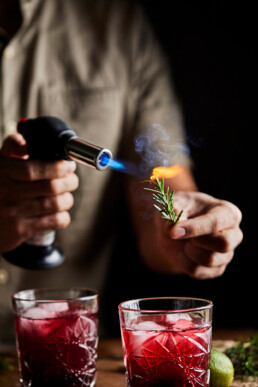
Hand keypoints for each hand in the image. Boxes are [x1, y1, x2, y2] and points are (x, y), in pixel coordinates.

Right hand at [0, 134, 78, 252]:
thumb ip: (11, 148)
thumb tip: (25, 137)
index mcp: (2, 172)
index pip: (32, 170)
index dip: (56, 167)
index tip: (68, 165)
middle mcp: (6, 193)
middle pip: (49, 187)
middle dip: (69, 182)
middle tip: (72, 180)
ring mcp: (13, 213)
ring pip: (54, 204)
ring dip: (67, 199)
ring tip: (66, 196)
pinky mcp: (20, 231)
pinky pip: (53, 222)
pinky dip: (63, 216)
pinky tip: (61, 213)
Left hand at [155, 191, 242, 278]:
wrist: (174, 229)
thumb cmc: (179, 210)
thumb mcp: (174, 203)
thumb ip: (173, 211)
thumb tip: (172, 225)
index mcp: (228, 212)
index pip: (216, 223)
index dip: (194, 228)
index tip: (174, 231)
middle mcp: (233, 233)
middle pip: (224, 244)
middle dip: (197, 241)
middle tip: (182, 234)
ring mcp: (227, 253)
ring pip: (209, 260)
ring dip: (188, 251)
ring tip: (184, 241)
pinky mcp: (216, 269)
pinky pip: (198, 271)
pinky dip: (183, 262)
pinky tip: (183, 252)